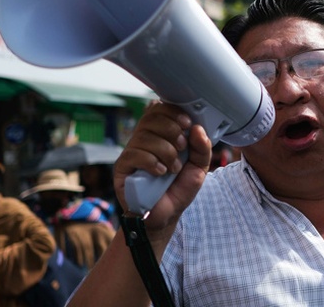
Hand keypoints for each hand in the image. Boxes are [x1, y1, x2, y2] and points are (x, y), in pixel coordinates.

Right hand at [113, 101, 211, 240]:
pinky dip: (152, 162)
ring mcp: (132, 151)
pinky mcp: (122, 166)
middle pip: (151, 118)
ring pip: (145, 136)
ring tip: (173, 169)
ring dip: (165, 151)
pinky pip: (135, 154)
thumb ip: (202, 148)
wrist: (166, 215)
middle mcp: (144, 138)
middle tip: (181, 148)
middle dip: (171, 130)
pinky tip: (160, 173)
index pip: (160, 109)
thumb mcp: (199, 168)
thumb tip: (197, 128)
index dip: (173, 112)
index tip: (187, 123)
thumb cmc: (179, 189)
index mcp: (161, 134)